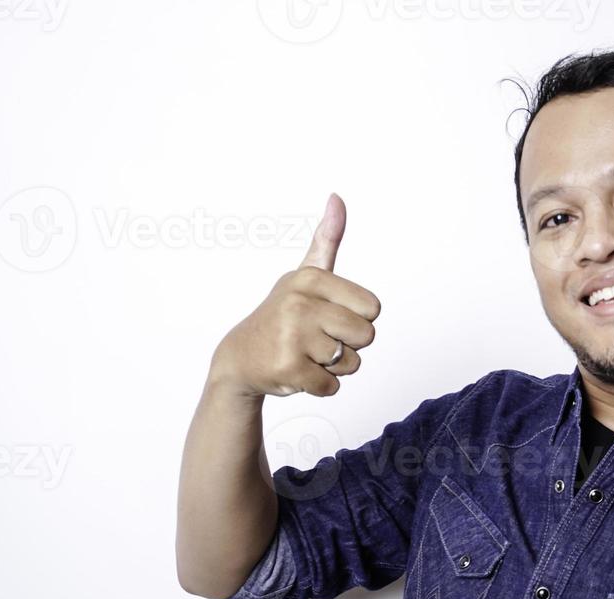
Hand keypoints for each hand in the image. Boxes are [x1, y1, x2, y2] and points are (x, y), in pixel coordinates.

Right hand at [209, 193, 379, 397]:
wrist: (240, 357)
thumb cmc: (282, 314)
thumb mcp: (304, 274)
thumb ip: (326, 240)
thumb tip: (337, 197)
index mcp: (311, 279)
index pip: (373, 309)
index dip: (357, 319)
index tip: (329, 316)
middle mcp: (300, 303)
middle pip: (367, 337)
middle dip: (348, 345)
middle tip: (317, 340)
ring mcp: (292, 337)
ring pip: (352, 364)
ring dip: (334, 367)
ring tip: (305, 354)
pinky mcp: (288, 369)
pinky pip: (333, 386)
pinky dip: (320, 386)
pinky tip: (297, 371)